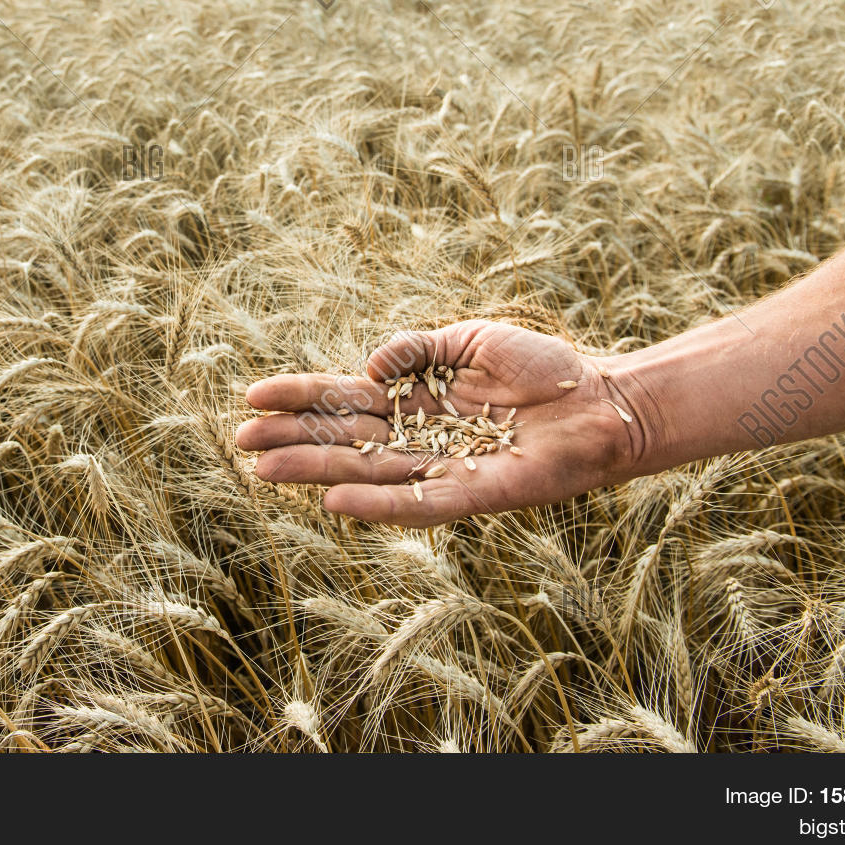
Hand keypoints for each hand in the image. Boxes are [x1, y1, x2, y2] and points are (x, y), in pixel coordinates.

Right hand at [236, 320, 654, 526]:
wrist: (604, 399)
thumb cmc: (544, 367)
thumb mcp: (471, 338)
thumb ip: (416, 348)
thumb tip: (367, 368)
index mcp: (415, 399)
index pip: (344, 399)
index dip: (299, 398)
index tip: (251, 397)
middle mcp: (420, 438)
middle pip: (343, 440)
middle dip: (291, 441)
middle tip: (240, 444)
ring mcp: (442, 469)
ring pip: (366, 473)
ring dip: (316, 474)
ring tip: (265, 473)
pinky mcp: (474, 495)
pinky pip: (416, 503)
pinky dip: (375, 506)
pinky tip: (335, 504)